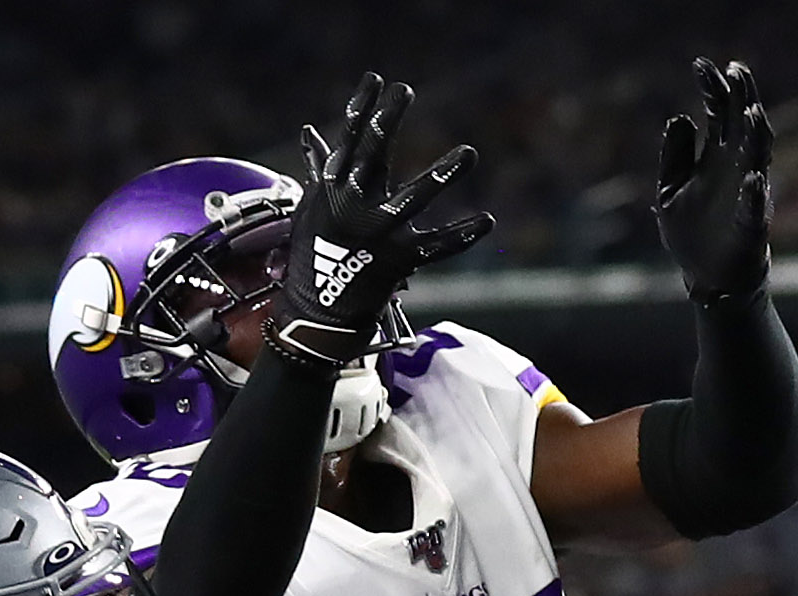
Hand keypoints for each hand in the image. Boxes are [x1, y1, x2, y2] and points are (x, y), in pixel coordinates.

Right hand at [270, 74, 491, 370]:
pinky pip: (437, 247)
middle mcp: (354, 208)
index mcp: (334, 191)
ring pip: (413, 199)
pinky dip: (462, 236)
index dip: (361, 109)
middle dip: (386, 122)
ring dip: (443, 175)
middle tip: (404, 91)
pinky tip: (487, 221)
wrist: (318, 312)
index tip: (376, 80)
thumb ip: (321, 169)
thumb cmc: (314, 254)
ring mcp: (379, 234)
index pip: (348, 142)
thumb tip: (310, 133)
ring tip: (469, 153)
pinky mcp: (400, 260)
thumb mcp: (311, 208)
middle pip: (373, 156)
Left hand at [654, 57, 774, 303]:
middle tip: (734, 70)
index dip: (711, 87)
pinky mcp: (751, 226)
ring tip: (750, 112)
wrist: (706, 278)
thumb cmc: (691, 233)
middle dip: (741, 96)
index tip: (700, 65)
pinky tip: (752, 180)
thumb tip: (680, 117)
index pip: (718, 111)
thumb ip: (675, 156)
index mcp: (716, 156)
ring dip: (756, 134)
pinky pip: (756, 208)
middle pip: (743, 121)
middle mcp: (736, 167)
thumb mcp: (670, 190)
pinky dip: (756, 194)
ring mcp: (747, 194)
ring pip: (758, 156)